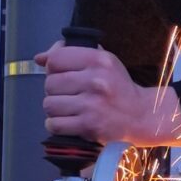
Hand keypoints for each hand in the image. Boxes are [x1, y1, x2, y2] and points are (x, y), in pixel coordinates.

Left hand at [36, 43, 180, 146]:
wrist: (141, 116)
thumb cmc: (118, 86)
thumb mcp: (102, 62)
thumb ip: (71, 54)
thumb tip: (39, 58)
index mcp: (99, 60)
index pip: (56, 59)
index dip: (52, 68)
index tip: (62, 74)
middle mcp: (95, 80)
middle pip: (50, 83)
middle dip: (54, 90)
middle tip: (68, 94)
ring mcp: (91, 105)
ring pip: (49, 104)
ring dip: (54, 109)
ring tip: (68, 109)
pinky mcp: (89, 126)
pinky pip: (54, 124)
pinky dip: (56, 125)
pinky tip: (67, 122)